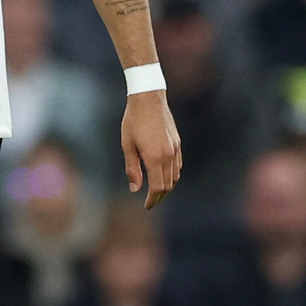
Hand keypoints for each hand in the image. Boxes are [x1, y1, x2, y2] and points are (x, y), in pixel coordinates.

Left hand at [122, 90, 181, 209]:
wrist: (149, 99)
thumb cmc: (133, 121)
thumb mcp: (127, 145)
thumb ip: (132, 168)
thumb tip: (135, 188)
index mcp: (155, 157)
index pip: (158, 187)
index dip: (152, 199)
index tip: (146, 206)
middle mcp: (168, 155)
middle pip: (168, 185)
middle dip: (160, 196)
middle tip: (150, 202)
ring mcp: (175, 149)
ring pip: (175, 176)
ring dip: (167, 187)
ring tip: (156, 192)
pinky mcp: (177, 143)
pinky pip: (178, 165)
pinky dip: (172, 175)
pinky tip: (164, 175)